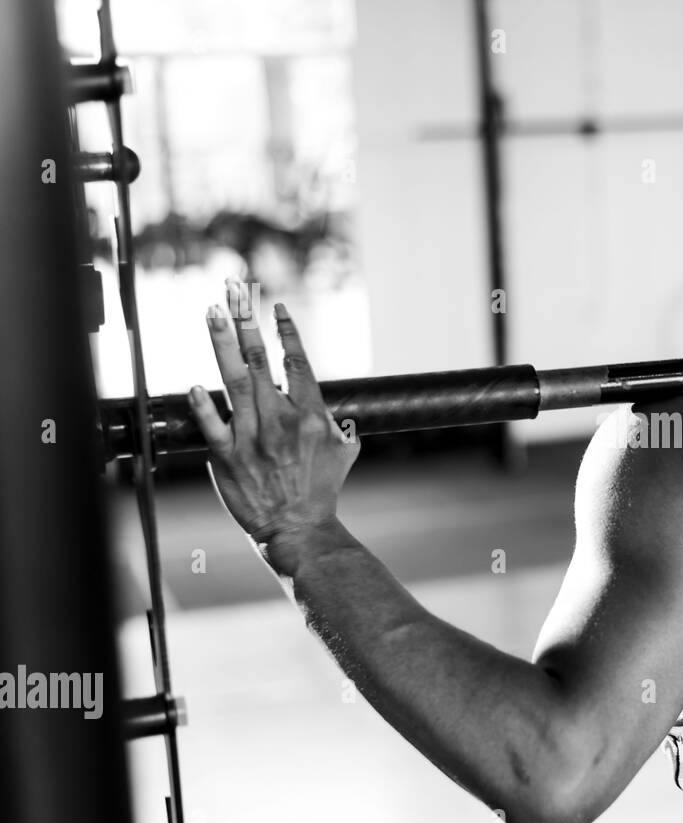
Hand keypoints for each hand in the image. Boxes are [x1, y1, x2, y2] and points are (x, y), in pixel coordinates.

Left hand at [188, 280, 359, 555]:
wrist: (298, 527)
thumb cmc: (323, 490)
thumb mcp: (344, 451)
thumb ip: (338, 423)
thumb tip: (339, 408)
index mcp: (310, 415)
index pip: (298, 363)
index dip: (286, 331)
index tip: (275, 307)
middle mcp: (280, 420)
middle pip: (260, 360)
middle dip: (247, 321)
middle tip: (236, 292)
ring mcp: (252, 437)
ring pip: (234, 380)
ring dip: (222, 343)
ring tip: (211, 313)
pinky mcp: (227, 456)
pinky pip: (212, 424)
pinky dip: (203, 403)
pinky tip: (195, 385)